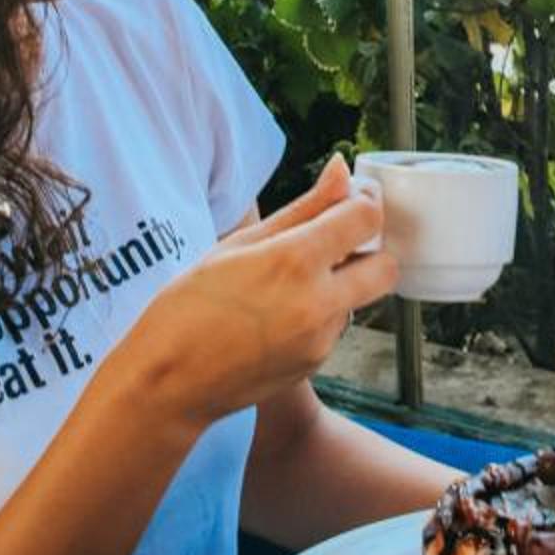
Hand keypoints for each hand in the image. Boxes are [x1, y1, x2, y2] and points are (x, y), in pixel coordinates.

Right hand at [137, 157, 398, 427]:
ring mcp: (321, 339)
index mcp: (295, 261)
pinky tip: (276, 315)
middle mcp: (319, 303)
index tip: (350, 201)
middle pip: (386, 266)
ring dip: (341, 284)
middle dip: (369, 250)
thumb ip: (302, 208)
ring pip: (359, 298)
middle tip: (334, 244)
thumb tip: (342, 171)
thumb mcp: (238, 245)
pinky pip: (335, 327)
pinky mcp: (317, 364)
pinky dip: (319, 314)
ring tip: (286, 285)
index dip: (364, 203)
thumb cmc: (187, 308)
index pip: (367, 219)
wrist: (168, 383)